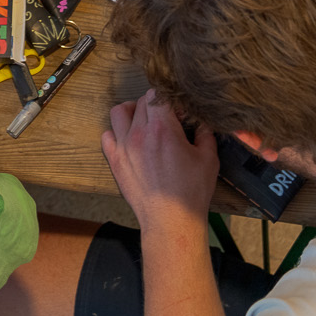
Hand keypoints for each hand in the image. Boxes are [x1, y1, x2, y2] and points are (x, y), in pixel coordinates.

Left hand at [101, 90, 219, 228]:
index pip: (158, 94)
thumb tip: (201, 122)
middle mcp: (139, 133)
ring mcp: (123, 147)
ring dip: (131, 111)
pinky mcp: (114, 161)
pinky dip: (116, 132)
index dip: (169, 99)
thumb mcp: (208, 159)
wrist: (171, 220)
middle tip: (166, 119)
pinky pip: (106, 135)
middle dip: (155, 105)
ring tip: (143, 121)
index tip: (178, 111)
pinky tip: (129, 140)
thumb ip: (205, 134)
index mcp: (163, 129)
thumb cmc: (191, 192)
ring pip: (119, 112)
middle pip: (141, 102)